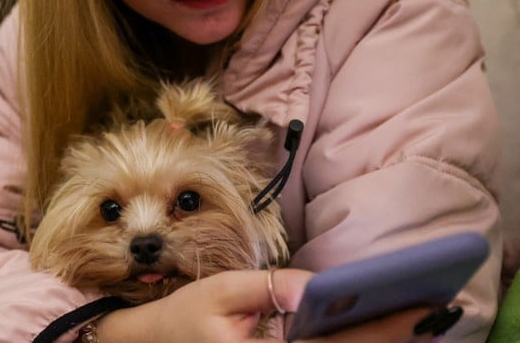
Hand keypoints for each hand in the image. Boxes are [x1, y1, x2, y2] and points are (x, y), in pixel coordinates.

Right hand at [94, 269, 451, 342]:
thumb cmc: (186, 316)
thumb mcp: (223, 291)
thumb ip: (271, 287)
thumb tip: (317, 286)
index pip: (340, 342)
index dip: (386, 327)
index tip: (423, 308)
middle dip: (394, 335)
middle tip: (436, 313)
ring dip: (376, 340)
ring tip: (416, 321)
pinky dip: (349, 341)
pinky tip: (373, 329)